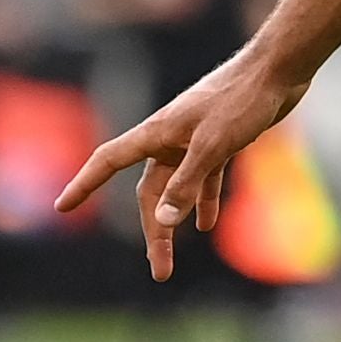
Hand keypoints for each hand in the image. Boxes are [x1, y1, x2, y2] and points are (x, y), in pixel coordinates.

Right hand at [54, 49, 305, 280]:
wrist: (278, 70)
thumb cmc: (242, 101)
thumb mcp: (213, 147)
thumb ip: (187, 185)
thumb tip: (162, 222)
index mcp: (157, 133)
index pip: (109, 161)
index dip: (85, 184)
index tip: (63, 207)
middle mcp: (169, 138)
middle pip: (148, 191)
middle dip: (153, 232)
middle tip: (161, 271)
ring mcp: (193, 140)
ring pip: (175, 189)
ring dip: (174, 222)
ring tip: (174, 259)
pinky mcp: (218, 141)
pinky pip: (203, 178)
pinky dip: (203, 200)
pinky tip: (207, 224)